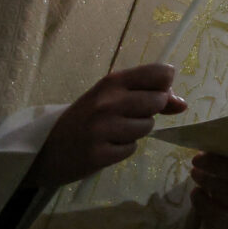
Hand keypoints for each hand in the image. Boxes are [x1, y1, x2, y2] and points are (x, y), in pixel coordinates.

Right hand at [30, 64, 185, 187]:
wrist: (45, 149)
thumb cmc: (84, 118)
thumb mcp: (111, 98)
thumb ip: (146, 95)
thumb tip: (182, 104)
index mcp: (112, 81)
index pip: (160, 73)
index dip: (165, 84)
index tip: (154, 91)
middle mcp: (108, 102)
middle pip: (158, 101)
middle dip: (150, 111)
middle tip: (127, 116)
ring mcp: (102, 129)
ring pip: (147, 127)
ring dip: (135, 132)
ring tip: (113, 132)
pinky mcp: (99, 155)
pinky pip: (131, 148)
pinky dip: (122, 149)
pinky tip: (105, 146)